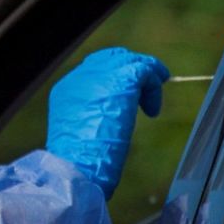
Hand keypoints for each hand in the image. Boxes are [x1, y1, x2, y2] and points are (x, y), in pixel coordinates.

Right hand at [46, 48, 170, 198]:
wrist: (77, 165)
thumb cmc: (78, 163)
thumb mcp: (78, 135)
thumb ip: (91, 118)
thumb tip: (110, 118)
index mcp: (66, 89)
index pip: (93, 70)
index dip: (112, 78)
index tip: (128, 94)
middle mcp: (81, 77)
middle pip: (111, 58)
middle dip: (131, 69)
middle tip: (147, 86)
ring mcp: (101, 76)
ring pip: (130, 61)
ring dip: (147, 77)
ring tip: (157, 94)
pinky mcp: (122, 81)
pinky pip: (145, 71)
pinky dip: (154, 88)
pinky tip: (153, 109)